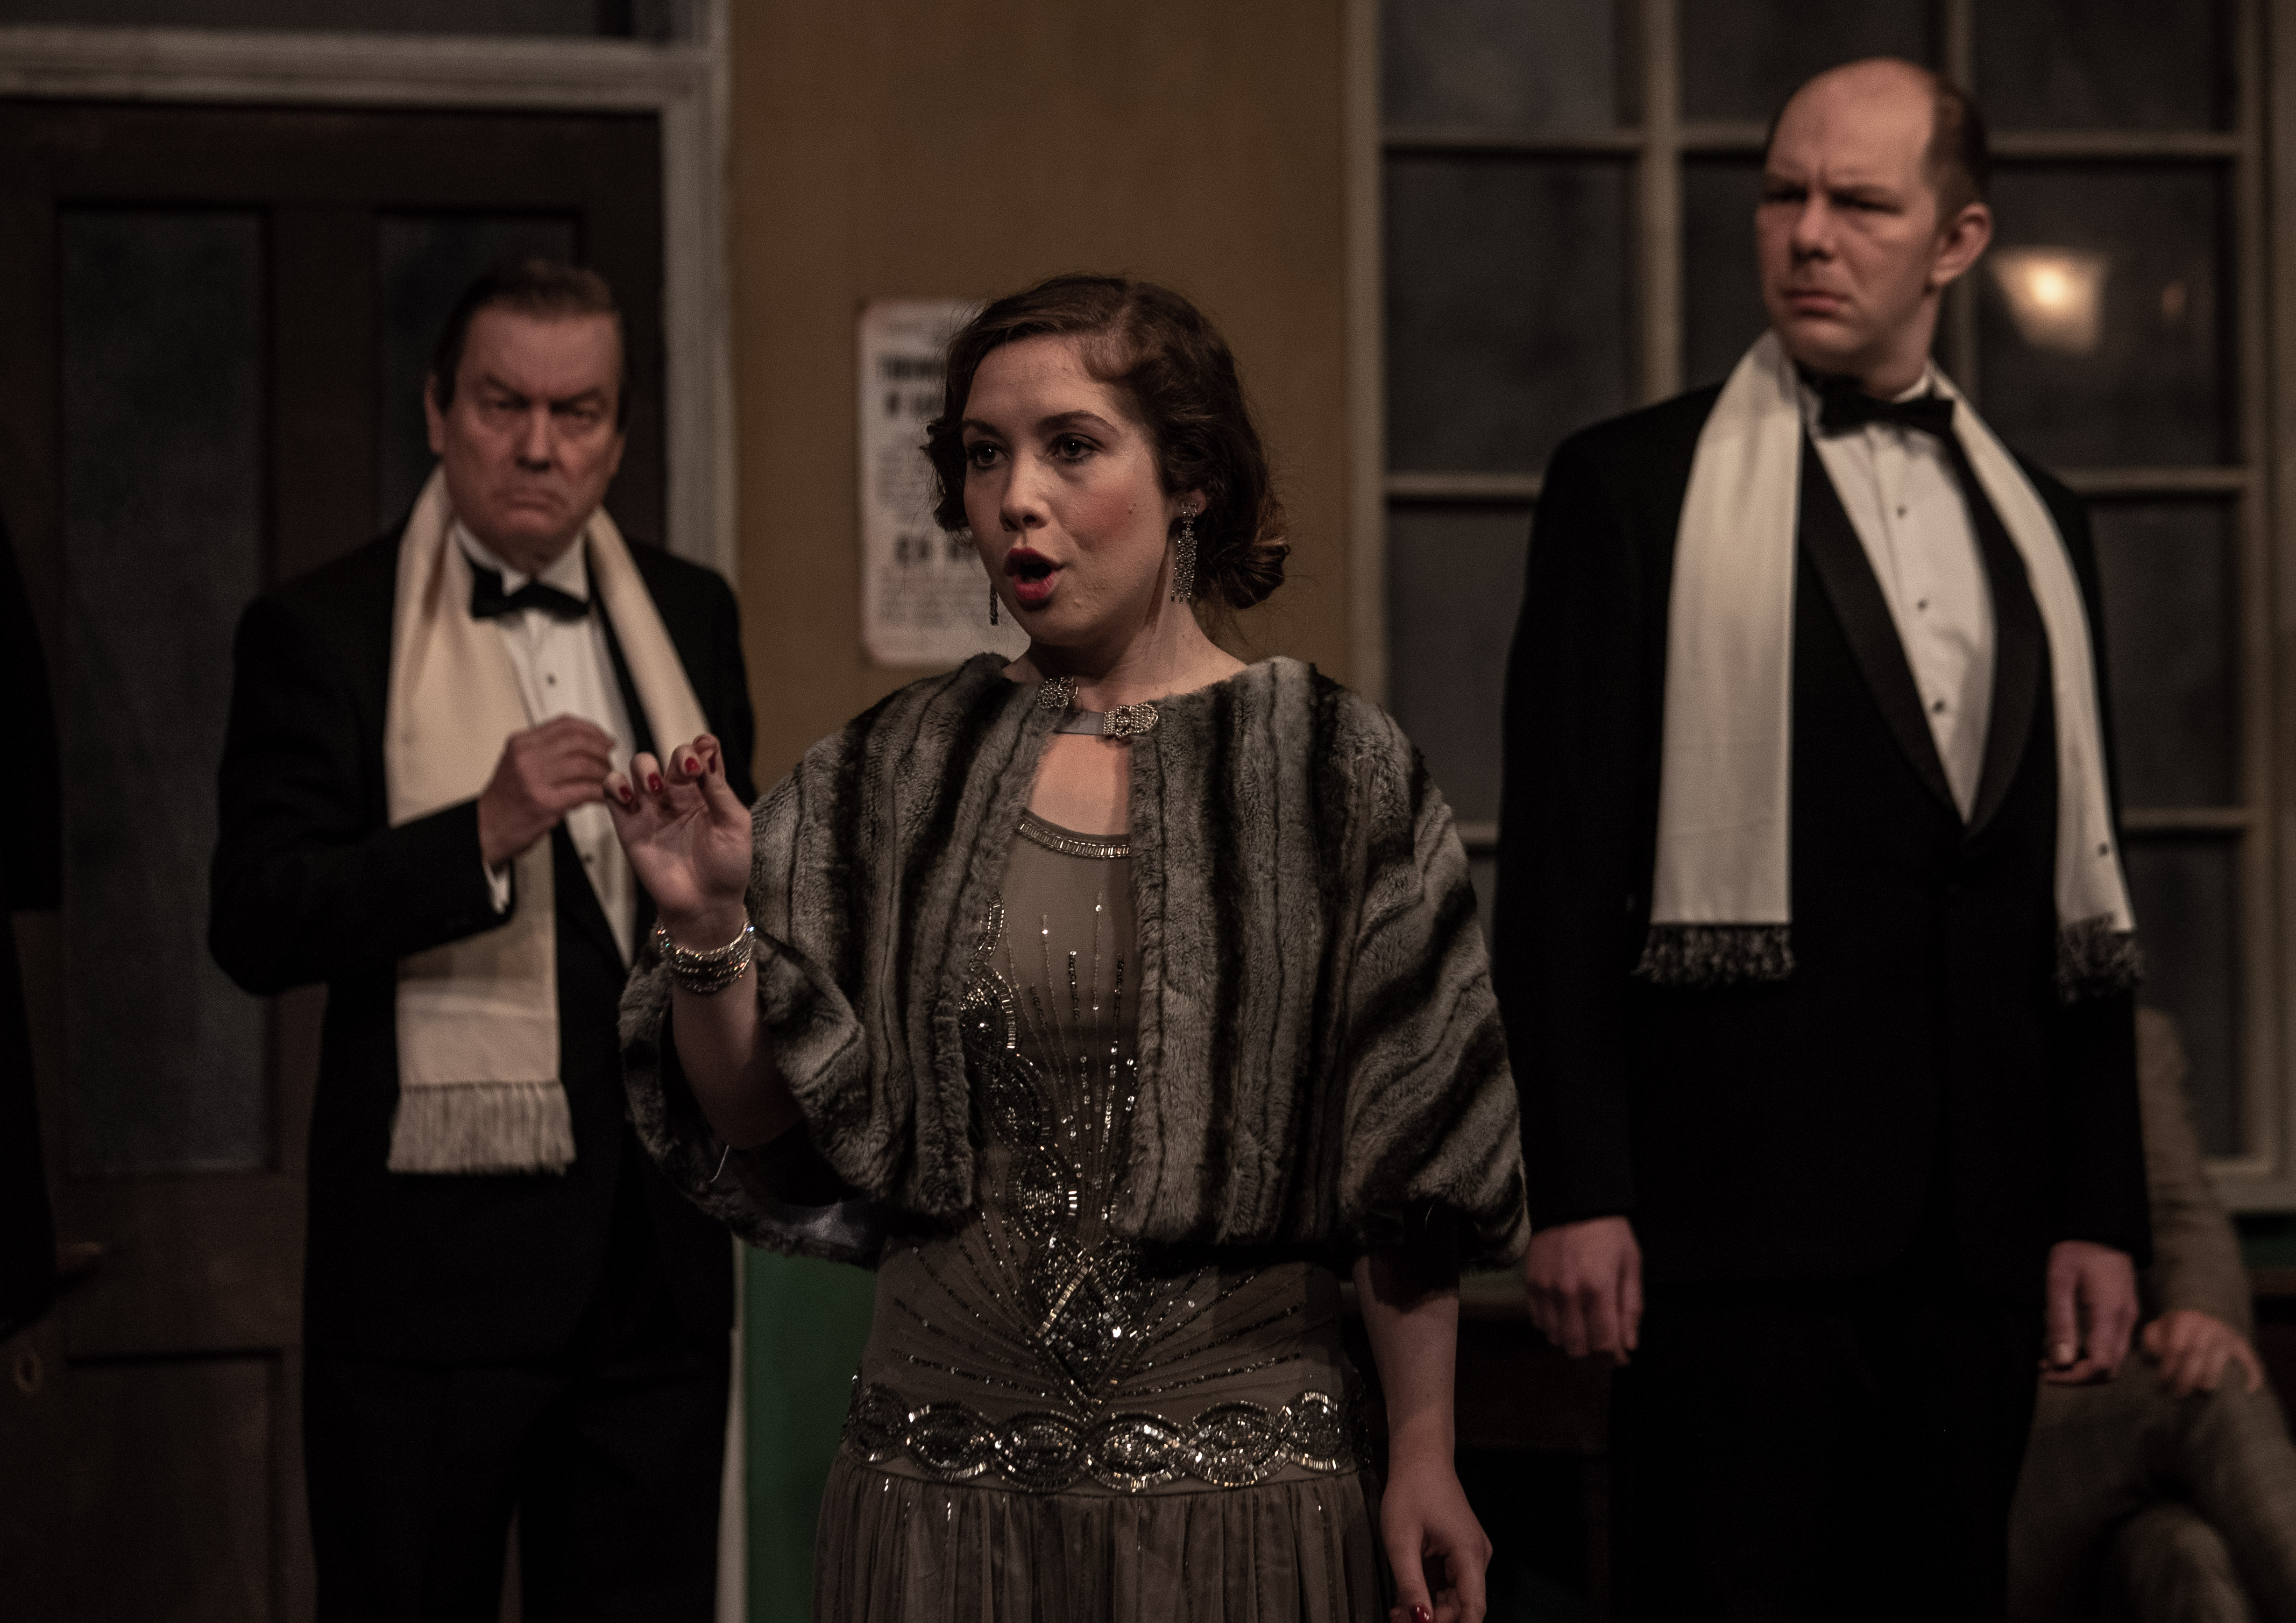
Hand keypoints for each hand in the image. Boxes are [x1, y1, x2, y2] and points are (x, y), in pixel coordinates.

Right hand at [476, 715, 617, 867]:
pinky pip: (585, 790)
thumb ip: (548, 751)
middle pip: (578, 742)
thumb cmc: (506, 800)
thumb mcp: (520, 764)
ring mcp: (535, 779)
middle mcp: (526, 757)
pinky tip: (604, 796)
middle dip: (602, 751)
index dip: (592, 730)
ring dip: (603, 773)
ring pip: (585, 765)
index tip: (605, 739)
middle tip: (609, 761)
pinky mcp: (545, 803)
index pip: (565, 725)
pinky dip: (601, 792)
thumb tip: (588, 744)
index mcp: (521, 743)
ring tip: (607, 781)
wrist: (488, 829)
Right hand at [604, 734, 751, 939]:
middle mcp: (679, 795)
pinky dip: (614, 785)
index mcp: (707, 791)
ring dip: (645, 766)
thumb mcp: (734, 825)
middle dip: (679, 756)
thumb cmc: (727, 867)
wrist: (705, 905)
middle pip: (672, 756)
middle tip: (687, 771)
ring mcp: (653, 808)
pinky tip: (629, 797)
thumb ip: (720, 790)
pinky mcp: (629, 825)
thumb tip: (708, 752)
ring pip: (639, 766)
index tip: (706, 749)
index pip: (702, 754)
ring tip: (655, 788)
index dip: (702, 745)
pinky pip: (613, 793)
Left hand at [1382, 1452, 1490, 1622]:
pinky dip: (1428, 1594)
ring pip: (1453, 1598)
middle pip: (1461, 1606)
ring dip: (1427, 1609)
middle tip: (1398, 1618)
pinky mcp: (1457, 1553)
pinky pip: (1447, 1584)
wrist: (1420, 1457)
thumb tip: (1420, 1620)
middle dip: (1432, 1619)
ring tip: (1397, 1610)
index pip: (1474, 1608)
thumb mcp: (1401, 1540)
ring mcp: (1468, 1555)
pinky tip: (1405, 1597)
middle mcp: (1475, 1556)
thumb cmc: (1412, 1488)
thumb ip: (1410, 1584)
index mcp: (1469, 1552)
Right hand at [1524, 1215, 1641, 1363]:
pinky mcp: (1530, 1283)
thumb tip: (1629, 1346)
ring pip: (1555, 1338)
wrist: (1573, 1200)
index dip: (1614, 1358)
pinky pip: (1538, 1321)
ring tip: (1584, 1324)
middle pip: (1576, 1347)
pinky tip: (1565, 1312)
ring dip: (1572, 1339)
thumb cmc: (1609, 1232)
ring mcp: (1545, 1289)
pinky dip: (1552, 1324)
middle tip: (1603, 1340)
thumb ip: (1631, 1308)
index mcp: (1598, 1289)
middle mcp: (1568, 1293)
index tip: (1621, 1356)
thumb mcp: (1631, 1265)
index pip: (1604, 1344)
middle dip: (1593, 1351)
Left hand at [2040, 1239, 2138, 1383]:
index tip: (2045, 1372)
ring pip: (2112, 1361)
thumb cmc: (2077, 1251)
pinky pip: (2112, 1347)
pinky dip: (2091, 1355)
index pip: (2101, 1365)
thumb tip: (2060, 1362)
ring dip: (2083, 1368)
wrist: (2102, 1230)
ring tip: (2050, 1359)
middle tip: (2044, 1368)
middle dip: (2076, 1376)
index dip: (2073, 1377)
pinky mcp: (2124, 1315)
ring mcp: (2128, 1319)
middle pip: (2109, 1370)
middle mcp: (2125, 1321)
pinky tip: (2067, 1346)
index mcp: (2109, 1314)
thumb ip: (2060, 1322)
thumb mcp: (2059, 1282)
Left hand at [2143, 1308, 2265, 1398]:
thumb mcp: (2154, 1332)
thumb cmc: (2170, 1333)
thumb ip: (2149, 1342)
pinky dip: (2253, 1375)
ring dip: (2210, 1378)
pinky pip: (2250, 1359)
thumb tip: (2150, 1359)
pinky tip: (2248, 1390)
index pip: (2176, 1346)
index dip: (2168, 1368)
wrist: (2195, 1321)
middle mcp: (2208, 1324)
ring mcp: (2227, 1334)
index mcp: (2185, 1319)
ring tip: (2201, 1393)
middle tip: (2178, 1394)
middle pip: (2197, 1353)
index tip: (2161, 1384)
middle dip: (2186, 1377)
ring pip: (2220, 1357)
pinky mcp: (2241, 1345)